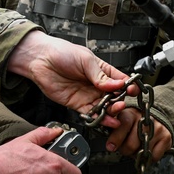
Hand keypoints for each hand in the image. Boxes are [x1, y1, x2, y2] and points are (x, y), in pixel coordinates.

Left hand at [6, 32, 131, 126]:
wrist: (40, 59)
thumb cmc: (62, 53)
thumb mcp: (85, 60)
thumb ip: (100, 75)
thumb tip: (118, 84)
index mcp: (101, 70)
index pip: (120, 80)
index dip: (128, 86)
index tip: (133, 90)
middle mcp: (96, 84)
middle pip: (114, 96)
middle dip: (120, 101)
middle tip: (122, 103)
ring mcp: (87, 95)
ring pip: (104, 107)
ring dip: (111, 111)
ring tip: (116, 112)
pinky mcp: (77, 104)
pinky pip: (91, 113)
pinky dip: (99, 118)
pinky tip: (106, 120)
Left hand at [104, 108, 171, 161]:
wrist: (154, 120)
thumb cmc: (132, 123)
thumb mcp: (121, 121)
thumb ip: (112, 128)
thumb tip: (110, 146)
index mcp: (131, 113)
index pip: (124, 124)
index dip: (116, 138)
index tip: (110, 147)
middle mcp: (146, 119)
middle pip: (131, 144)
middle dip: (125, 150)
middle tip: (125, 148)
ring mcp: (158, 128)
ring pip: (142, 152)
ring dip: (136, 154)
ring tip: (136, 147)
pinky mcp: (167, 138)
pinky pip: (154, 157)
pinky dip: (148, 158)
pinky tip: (146, 150)